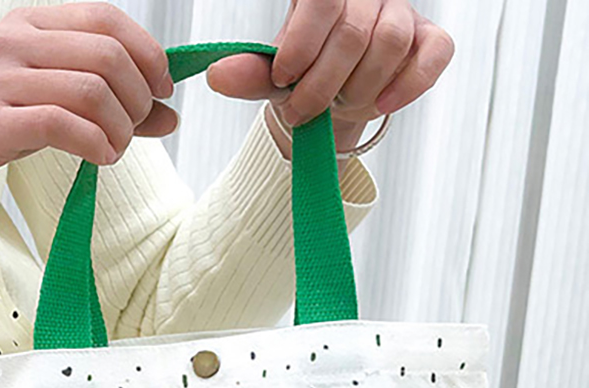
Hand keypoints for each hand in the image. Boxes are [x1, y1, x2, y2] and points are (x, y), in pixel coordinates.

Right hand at [0, 3, 178, 214]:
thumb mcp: (46, 104)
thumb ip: (107, 106)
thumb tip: (169, 116)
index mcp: (29, 24)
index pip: (107, 19)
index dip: (148, 54)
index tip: (161, 90)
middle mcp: (15, 42)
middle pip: (108, 55)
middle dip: (138, 98)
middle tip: (135, 127)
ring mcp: (0, 80)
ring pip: (91, 91)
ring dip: (120, 128)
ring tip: (114, 149)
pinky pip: (62, 125)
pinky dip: (95, 145)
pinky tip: (100, 158)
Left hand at [208, 0, 453, 152]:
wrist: (336, 99)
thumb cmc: (306, 77)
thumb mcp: (276, 76)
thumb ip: (251, 74)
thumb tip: (218, 76)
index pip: (321, 1)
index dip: (302, 43)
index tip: (283, 78)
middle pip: (353, 32)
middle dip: (322, 85)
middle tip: (301, 111)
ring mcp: (403, 13)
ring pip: (389, 44)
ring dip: (358, 89)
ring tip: (338, 104)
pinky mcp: (430, 41)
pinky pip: (433, 56)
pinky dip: (407, 86)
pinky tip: (380, 105)